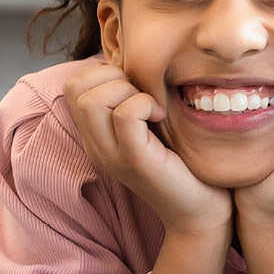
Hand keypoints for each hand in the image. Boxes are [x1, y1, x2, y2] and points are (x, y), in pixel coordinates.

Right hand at [62, 59, 233, 237]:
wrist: (200, 212)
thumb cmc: (184, 163)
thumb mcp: (151, 125)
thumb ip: (135, 98)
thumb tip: (133, 61)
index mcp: (96, 135)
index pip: (74, 84)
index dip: (106, 72)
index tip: (137, 88)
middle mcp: (95, 145)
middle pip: (76, 87)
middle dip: (113, 77)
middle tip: (144, 96)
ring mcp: (111, 154)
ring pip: (93, 99)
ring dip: (128, 90)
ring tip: (153, 109)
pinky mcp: (134, 161)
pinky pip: (125, 115)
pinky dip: (145, 104)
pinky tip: (162, 117)